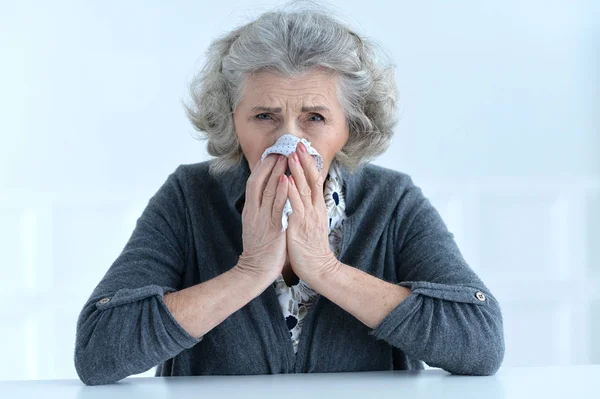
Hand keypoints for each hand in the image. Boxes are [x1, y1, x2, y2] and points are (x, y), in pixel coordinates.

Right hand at [236, 154, 289, 281]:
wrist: (255, 271)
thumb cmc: (260, 249)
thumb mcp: (258, 225)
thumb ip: (262, 210)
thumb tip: (269, 197)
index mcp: (251, 210)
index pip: (254, 183)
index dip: (262, 168)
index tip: (271, 154)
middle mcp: (254, 211)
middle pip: (258, 181)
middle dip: (269, 165)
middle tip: (279, 149)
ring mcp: (262, 219)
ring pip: (268, 190)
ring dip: (276, 172)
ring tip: (284, 157)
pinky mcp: (272, 228)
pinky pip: (277, 206)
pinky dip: (281, 191)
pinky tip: (286, 179)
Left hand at [286, 142, 339, 281]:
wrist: (318, 267)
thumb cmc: (311, 246)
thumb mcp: (311, 222)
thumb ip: (307, 208)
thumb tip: (302, 195)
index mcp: (315, 207)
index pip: (313, 180)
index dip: (308, 164)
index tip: (302, 149)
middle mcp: (314, 208)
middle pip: (311, 180)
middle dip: (304, 161)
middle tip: (298, 144)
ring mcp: (308, 216)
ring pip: (304, 189)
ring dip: (298, 171)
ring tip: (292, 156)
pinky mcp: (300, 225)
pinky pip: (295, 205)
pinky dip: (291, 191)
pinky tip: (286, 180)